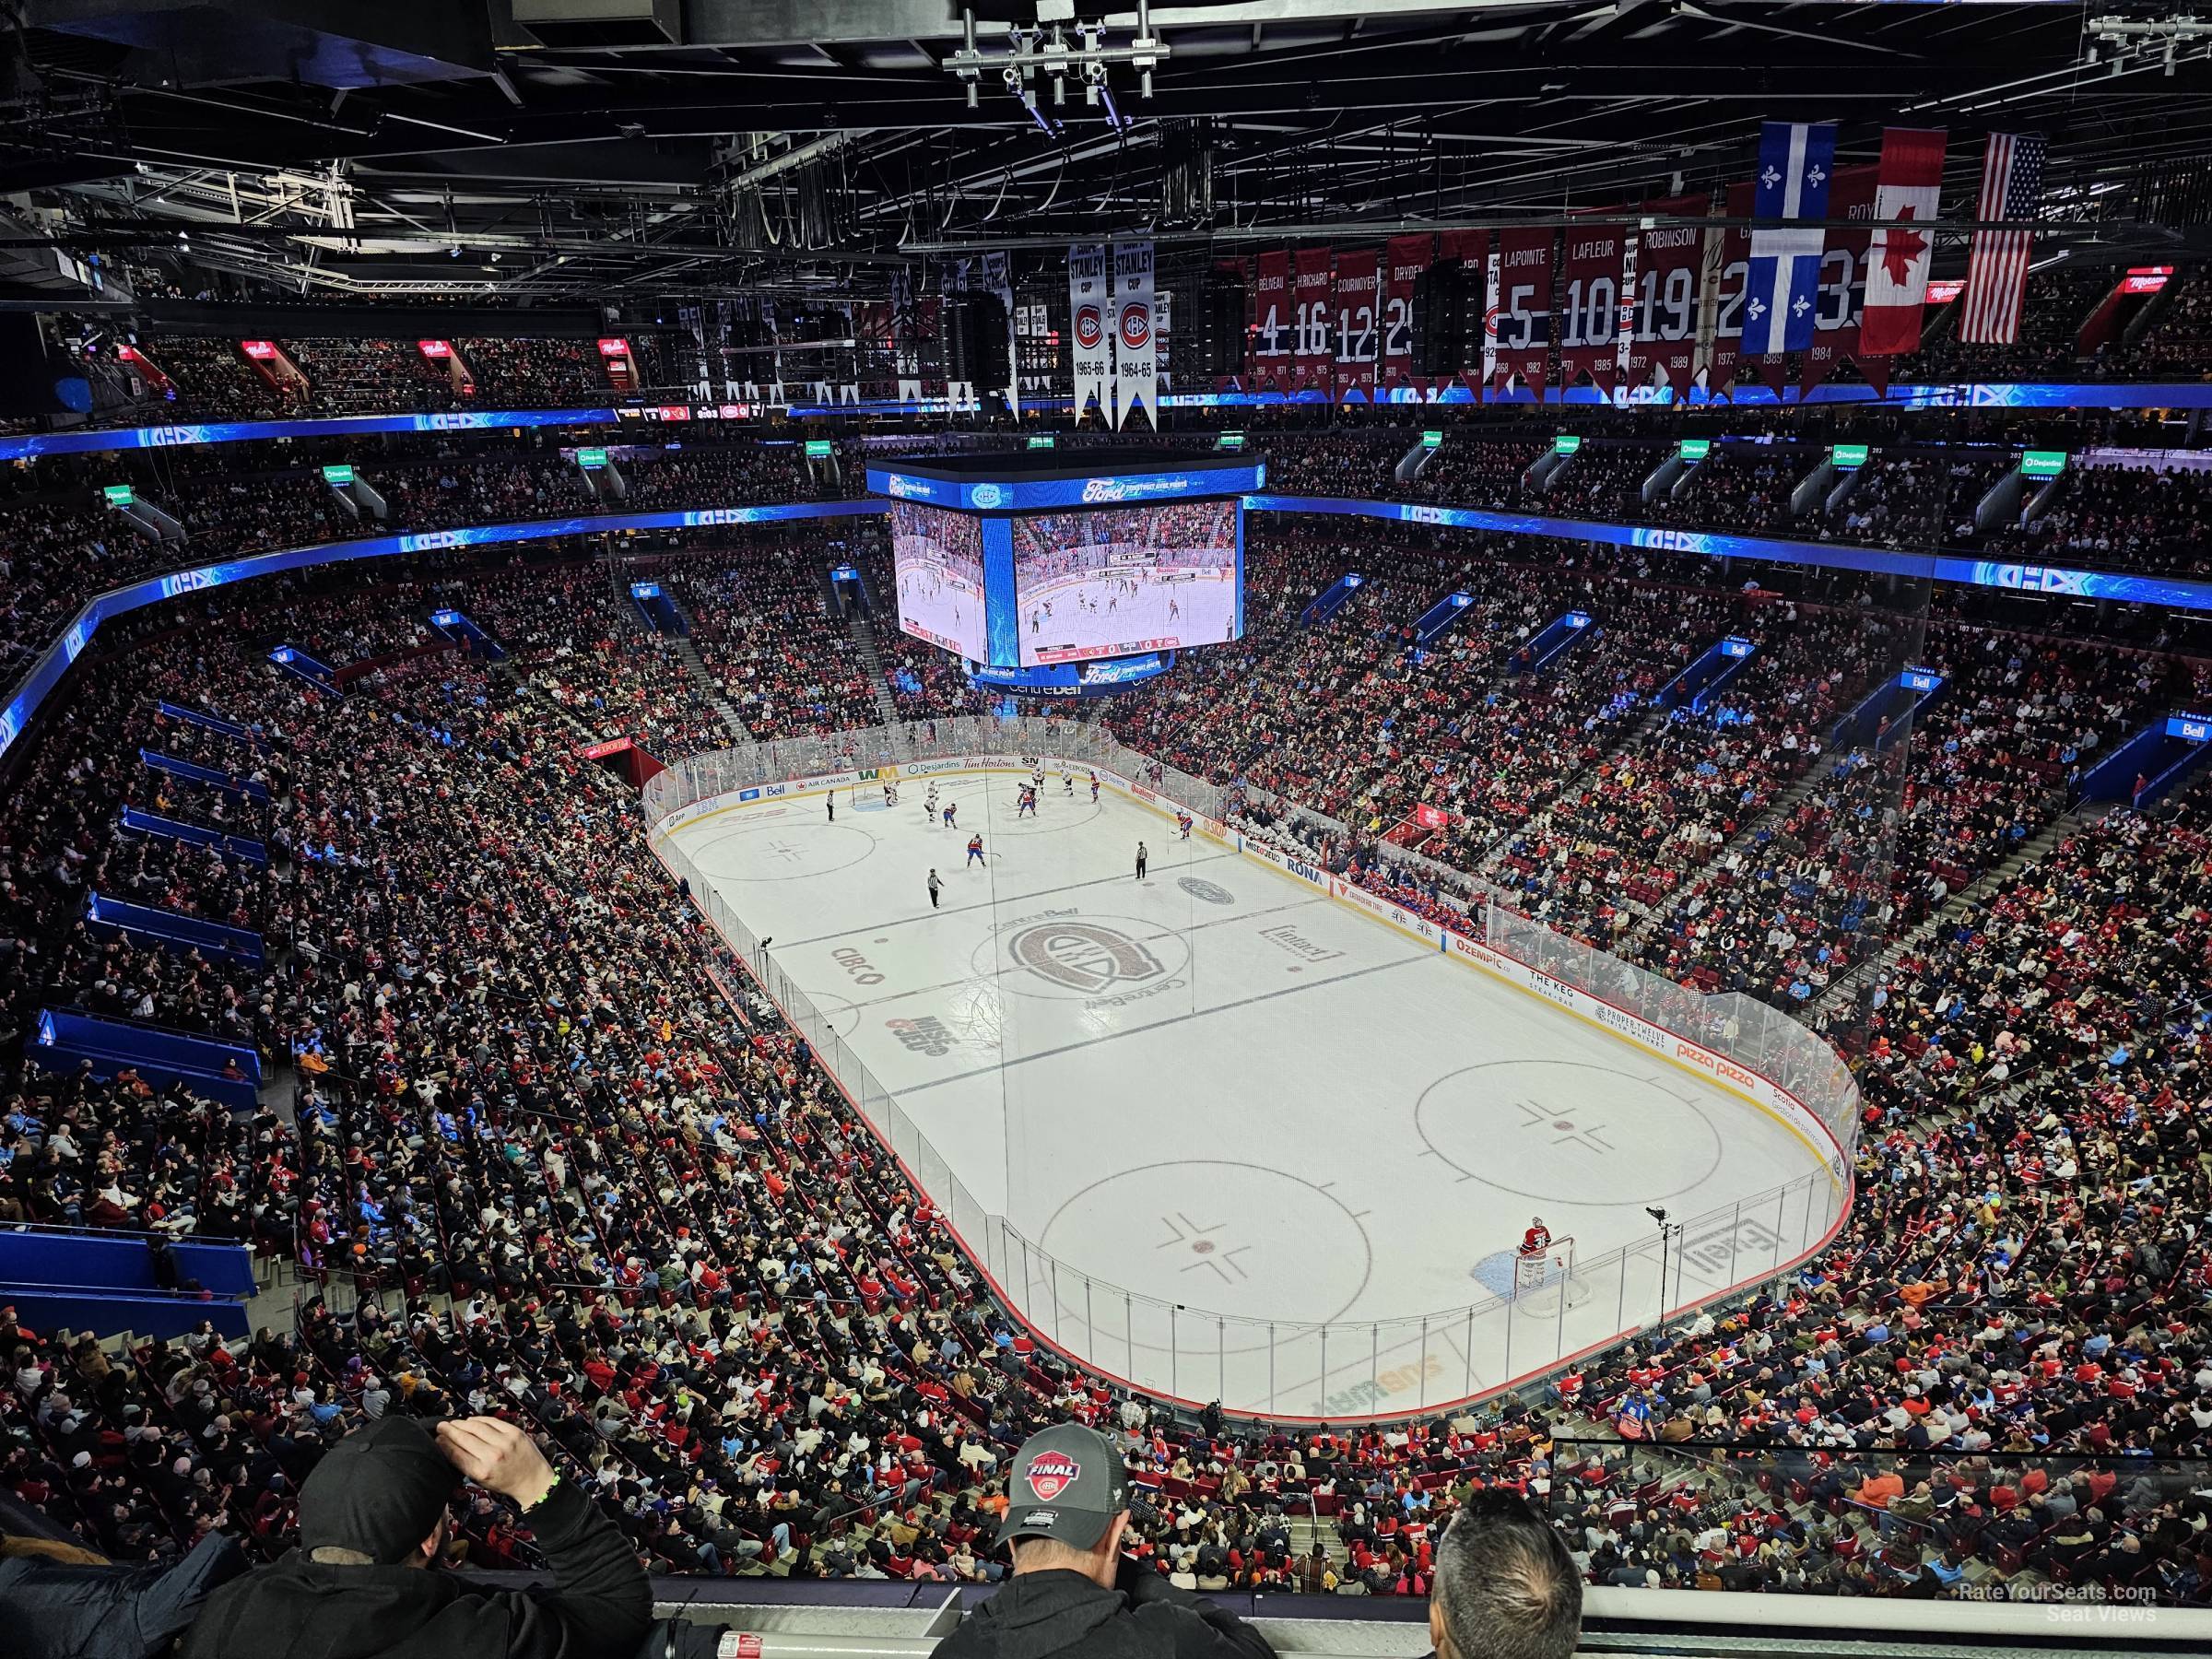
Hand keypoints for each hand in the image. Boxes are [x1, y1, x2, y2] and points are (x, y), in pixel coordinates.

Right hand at [436, 1415, 558, 1508]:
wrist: (532, 1479)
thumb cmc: (505, 1482)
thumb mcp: (481, 1480)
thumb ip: (465, 1464)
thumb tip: (448, 1447)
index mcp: (481, 1471)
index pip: (455, 1453)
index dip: (443, 1444)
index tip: (437, 1439)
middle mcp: (492, 1455)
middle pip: (463, 1437)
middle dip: (449, 1430)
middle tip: (440, 1426)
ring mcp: (504, 1442)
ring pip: (476, 1426)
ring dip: (461, 1423)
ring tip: (453, 1423)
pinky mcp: (514, 1432)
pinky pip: (491, 1421)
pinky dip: (478, 1420)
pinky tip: (471, 1420)